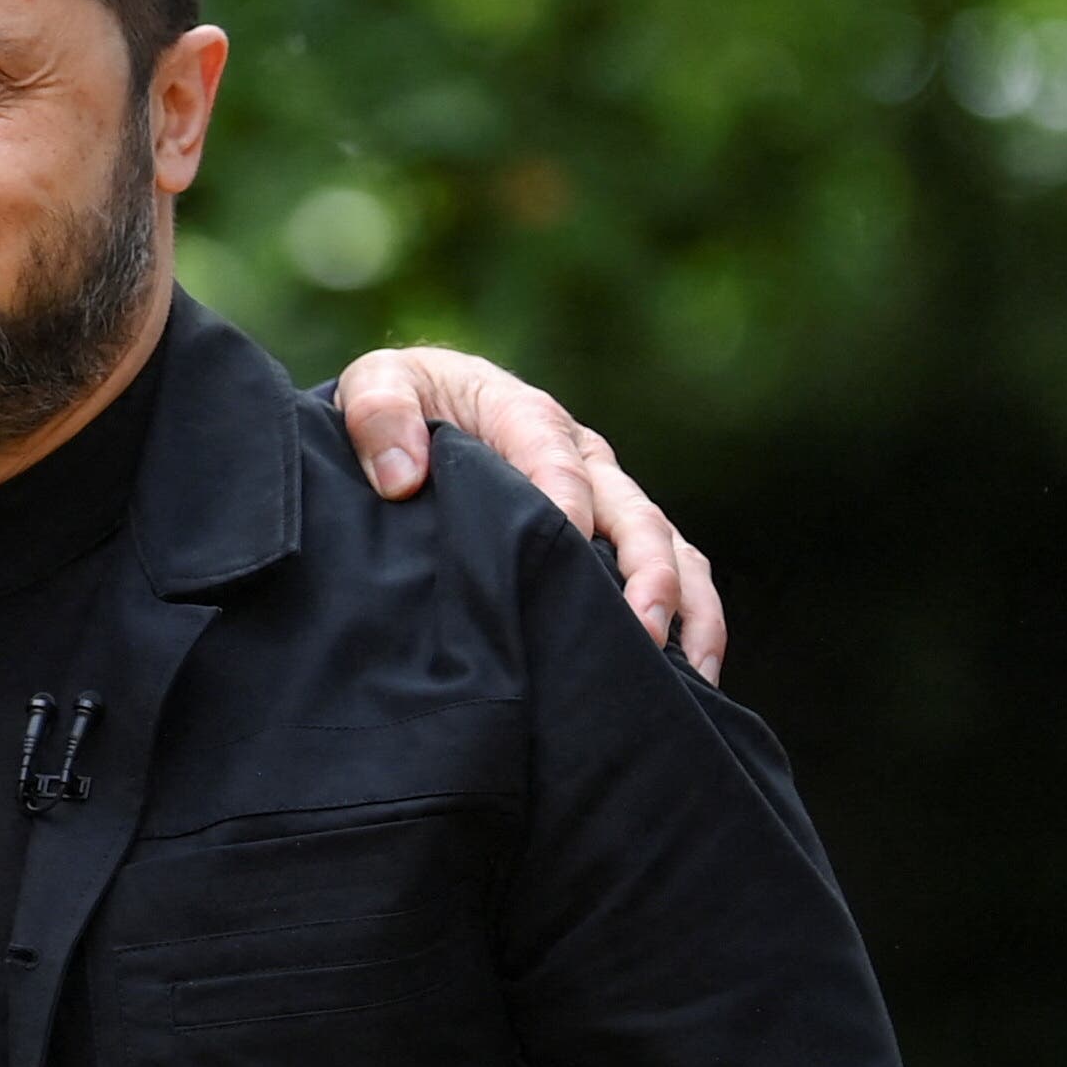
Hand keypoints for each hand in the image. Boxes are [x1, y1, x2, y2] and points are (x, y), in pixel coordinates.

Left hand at [329, 344, 727, 681]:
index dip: (565, 501)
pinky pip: (674, 570)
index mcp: (525, 415)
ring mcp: (606, 497)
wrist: (419, 410)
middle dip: (647, 572)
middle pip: (633, 513)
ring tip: (692, 672)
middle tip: (641, 628)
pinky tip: (690, 678)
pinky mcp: (614, 535)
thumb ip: (378, 414)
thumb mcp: (374, 387)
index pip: (555, 458)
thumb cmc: (401, 404)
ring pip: (670, 546)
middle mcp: (582, 457)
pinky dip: (692, 619)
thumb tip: (401, 477)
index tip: (568, 546)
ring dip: (686, 606)